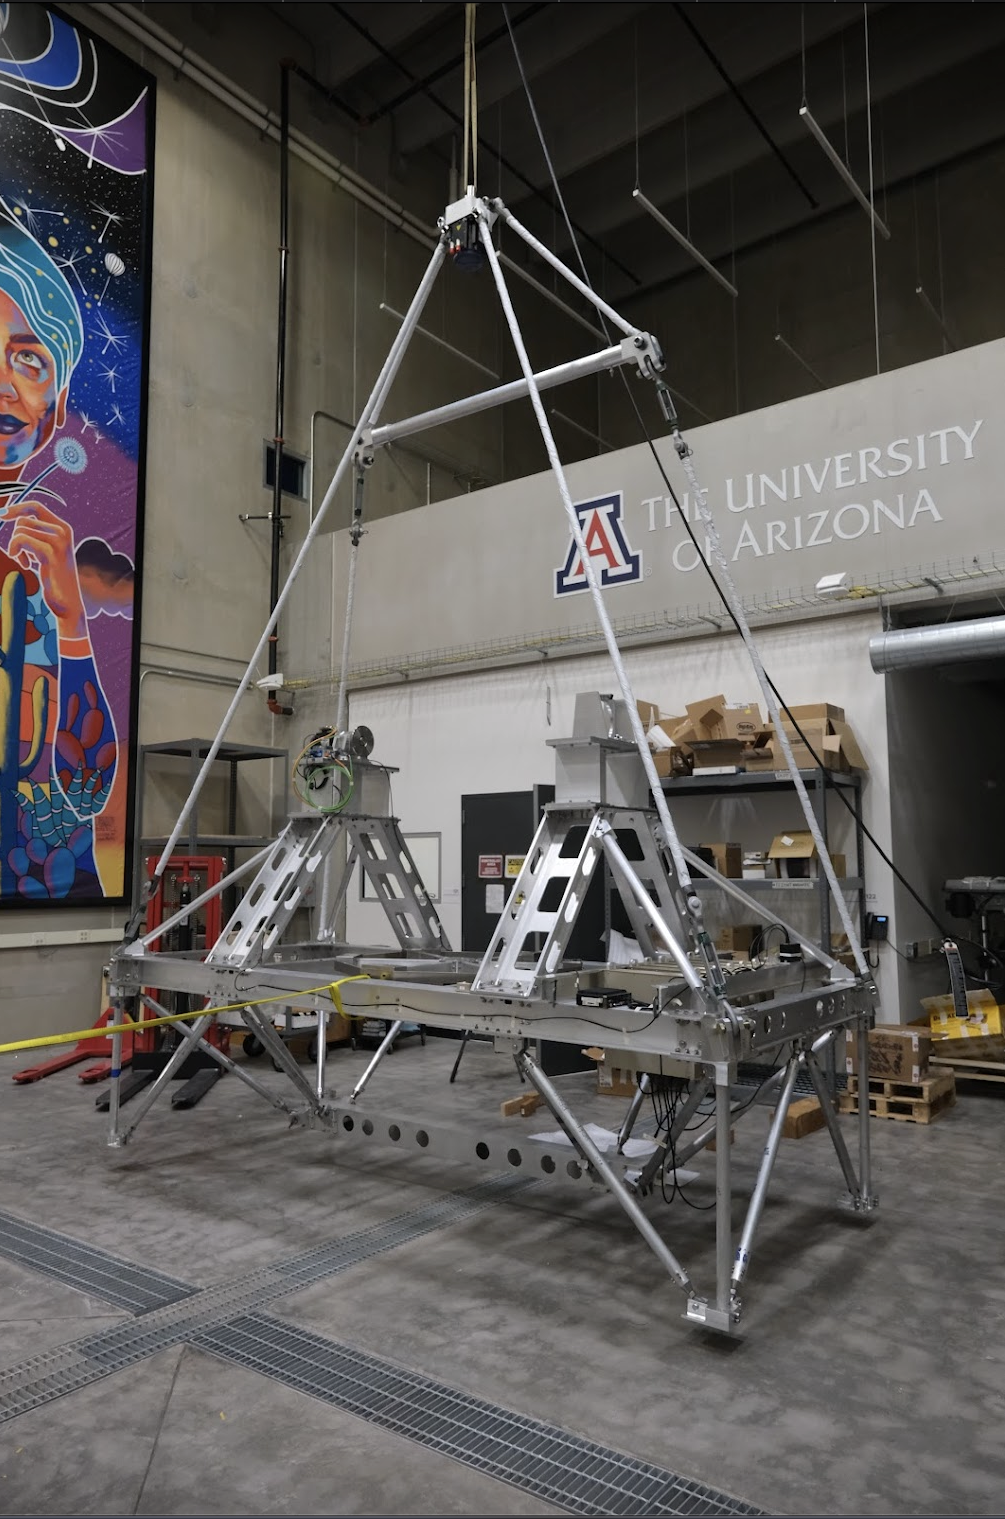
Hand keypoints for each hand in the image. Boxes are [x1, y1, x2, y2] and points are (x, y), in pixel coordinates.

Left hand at [4, 498, 86, 639]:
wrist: (67, 602)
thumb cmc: (52, 577)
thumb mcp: (43, 551)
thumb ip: (33, 534)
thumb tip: (6, 513)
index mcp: (63, 528)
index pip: (35, 506)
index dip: (16, 508)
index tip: (1, 515)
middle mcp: (63, 531)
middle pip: (23, 520)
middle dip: (15, 537)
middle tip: (21, 555)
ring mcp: (58, 541)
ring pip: (20, 531)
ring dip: (15, 547)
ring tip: (25, 562)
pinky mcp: (51, 553)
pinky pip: (21, 540)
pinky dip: (17, 553)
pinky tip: (26, 566)